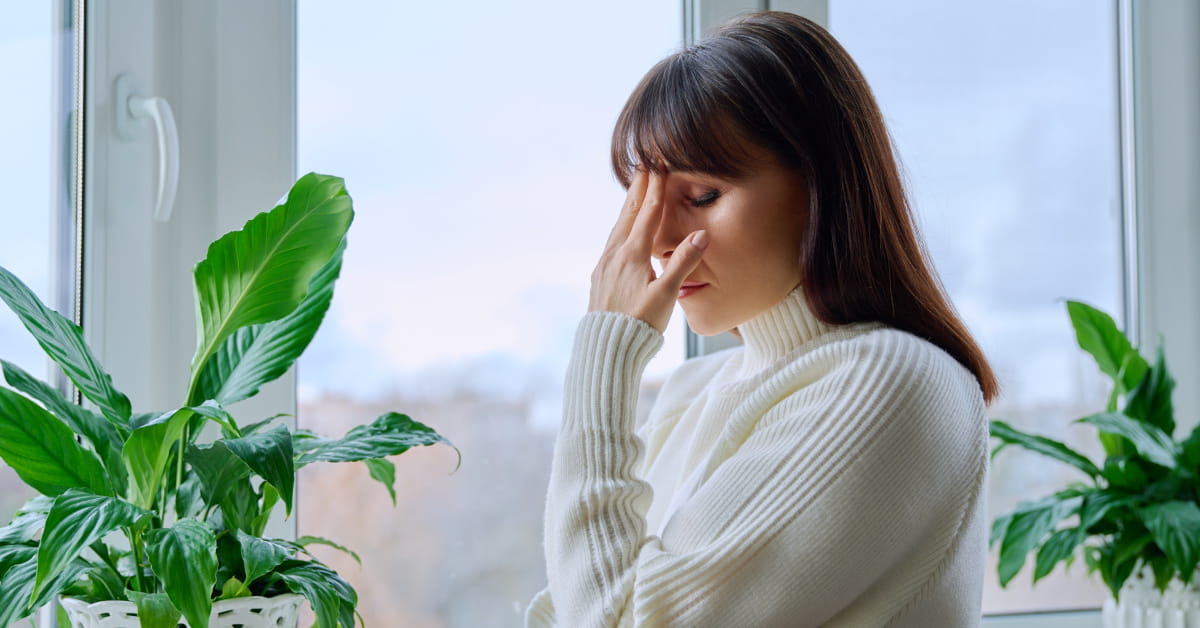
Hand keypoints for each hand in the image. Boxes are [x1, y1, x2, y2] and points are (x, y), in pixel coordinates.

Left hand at [588, 169, 708, 331]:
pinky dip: (619, 227)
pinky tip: (621, 232)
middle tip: (642, 166)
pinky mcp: (600, 277)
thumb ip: (683, 263)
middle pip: (628, 215)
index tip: (658, 166)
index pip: (647, 214)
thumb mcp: (666, 295)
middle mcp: (615, 255)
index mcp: (632, 255)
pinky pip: (611, 242)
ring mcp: (604, 266)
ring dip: (627, 207)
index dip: (655, 189)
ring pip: (617, 228)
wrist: (606, 348)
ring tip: (633, 191)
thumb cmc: (639, 325)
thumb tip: (701, 235)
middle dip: (638, 190)